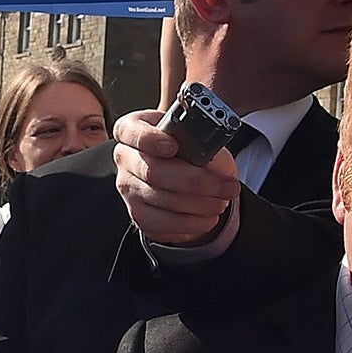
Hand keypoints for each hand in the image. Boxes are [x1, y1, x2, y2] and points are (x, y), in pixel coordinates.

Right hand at [114, 110, 238, 247]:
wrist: (192, 179)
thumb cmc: (194, 152)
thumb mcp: (201, 137)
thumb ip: (201, 140)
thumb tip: (210, 154)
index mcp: (135, 129)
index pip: (132, 131)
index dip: (150, 139)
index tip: (173, 146)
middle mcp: (126, 158)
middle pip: (153, 171)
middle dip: (196, 181)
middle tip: (226, 186)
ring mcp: (128, 188)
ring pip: (162, 199)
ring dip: (200, 204)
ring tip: (223, 201)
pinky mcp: (137, 214)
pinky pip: (163, 222)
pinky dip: (192, 222)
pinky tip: (209, 216)